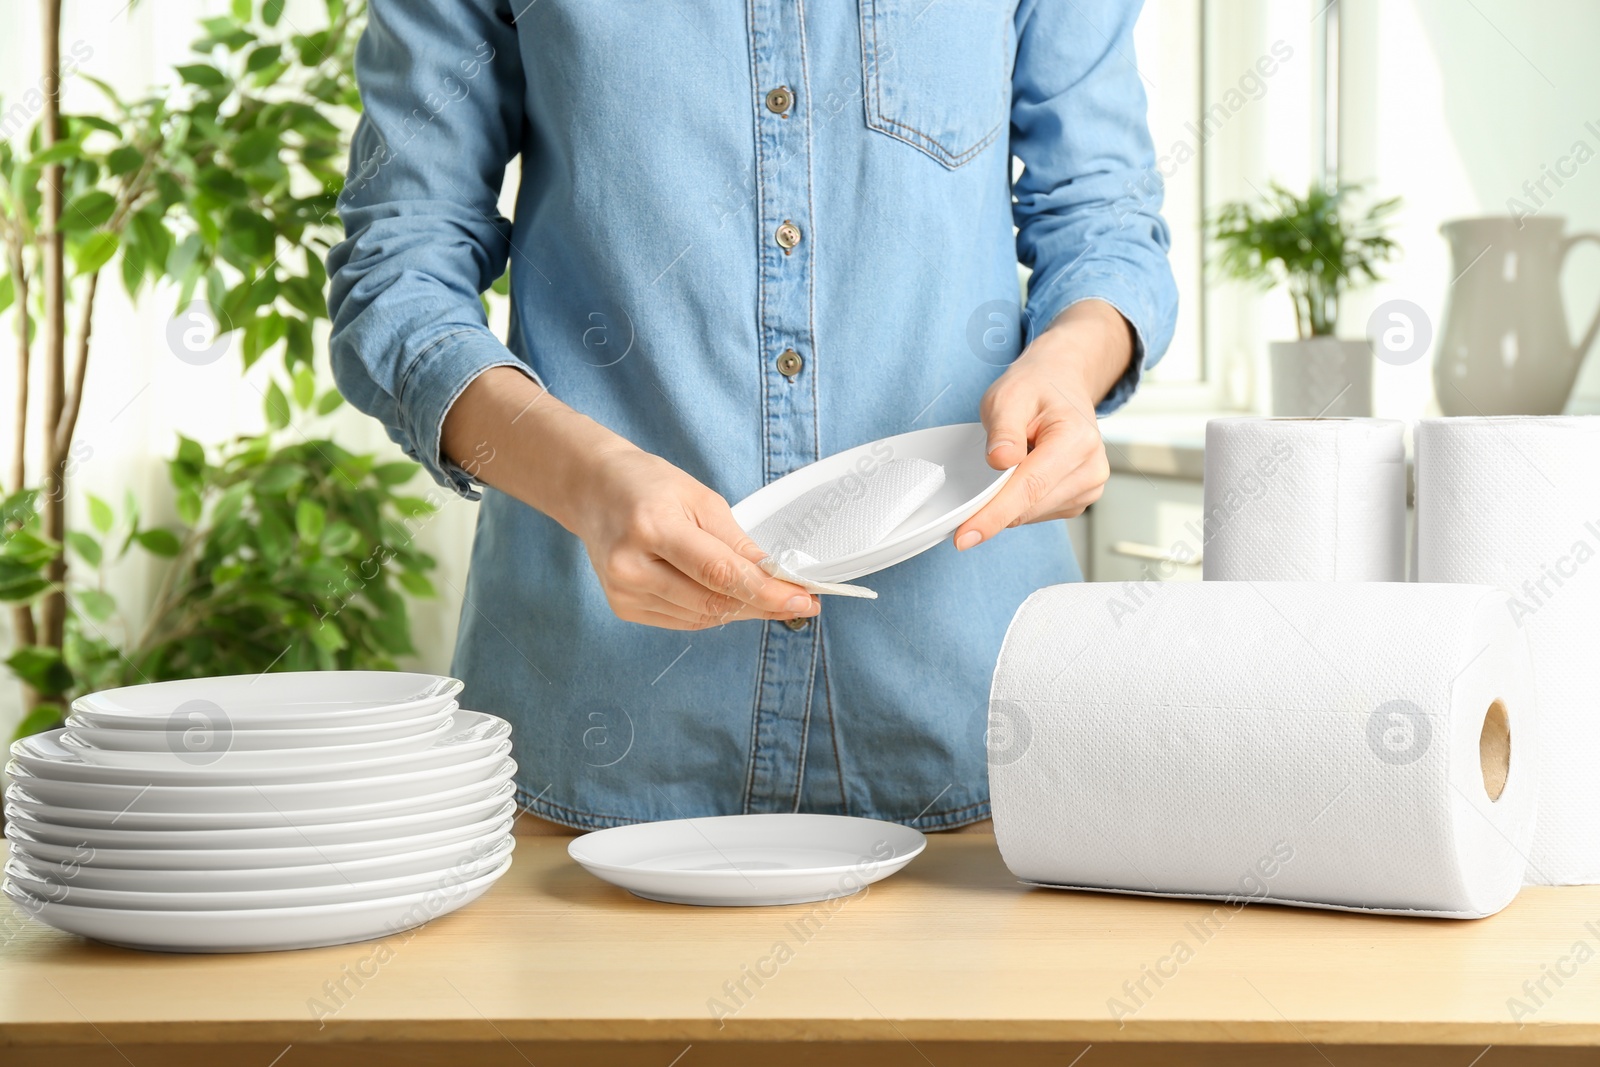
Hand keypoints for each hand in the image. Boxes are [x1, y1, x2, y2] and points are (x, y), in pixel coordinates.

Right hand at [442, 368, 818, 630]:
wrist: (593, 491)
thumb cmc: (649, 486)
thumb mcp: (701, 499)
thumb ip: (737, 543)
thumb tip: (777, 578)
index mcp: (653, 527)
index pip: (720, 574)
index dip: (766, 592)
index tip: (804, 599)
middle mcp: (632, 566)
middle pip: (713, 602)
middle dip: (762, 604)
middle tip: (799, 601)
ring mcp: (623, 592)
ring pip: (702, 617)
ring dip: (742, 610)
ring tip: (767, 596)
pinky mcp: (623, 607)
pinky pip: (684, 620)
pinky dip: (713, 612)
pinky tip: (728, 598)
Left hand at [954, 300, 1133, 549]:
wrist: (1061, 384)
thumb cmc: (1036, 388)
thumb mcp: (1009, 396)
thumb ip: (1004, 429)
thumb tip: (1000, 462)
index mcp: (1077, 439)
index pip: (1030, 488)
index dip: (994, 515)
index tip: (965, 535)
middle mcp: (1091, 468)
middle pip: (1029, 506)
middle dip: (993, 506)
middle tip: (972, 481)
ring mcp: (1089, 487)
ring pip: (1030, 515)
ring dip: (1008, 499)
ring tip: (1013, 458)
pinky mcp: (1079, 499)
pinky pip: (1037, 514)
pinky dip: (1019, 501)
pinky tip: (1022, 473)